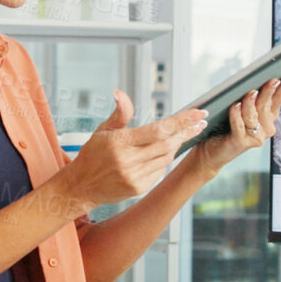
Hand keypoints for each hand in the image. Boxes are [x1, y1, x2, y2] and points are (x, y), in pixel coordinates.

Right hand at [57, 90, 206, 208]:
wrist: (81, 186)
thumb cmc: (92, 155)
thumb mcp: (102, 130)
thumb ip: (119, 113)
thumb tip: (120, 93)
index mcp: (119, 142)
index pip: (158, 129)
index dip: (181, 121)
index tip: (198, 114)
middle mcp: (127, 160)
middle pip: (167, 143)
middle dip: (186, 132)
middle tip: (200, 122)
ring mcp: (134, 176)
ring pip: (166, 157)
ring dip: (176, 144)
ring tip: (183, 133)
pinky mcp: (138, 188)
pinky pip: (159, 171)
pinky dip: (164, 159)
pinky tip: (165, 151)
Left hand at [193, 73, 280, 171]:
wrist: (214, 150)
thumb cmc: (226, 125)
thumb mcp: (243, 108)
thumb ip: (252, 95)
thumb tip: (256, 78)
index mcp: (269, 115)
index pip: (280, 97)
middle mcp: (266, 127)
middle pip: (267, 105)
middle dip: (269, 92)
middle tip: (273, 80)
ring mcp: (255, 136)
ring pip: (253, 116)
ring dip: (251, 103)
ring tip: (251, 92)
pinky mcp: (242, 143)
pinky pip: (239, 126)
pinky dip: (236, 115)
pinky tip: (235, 106)